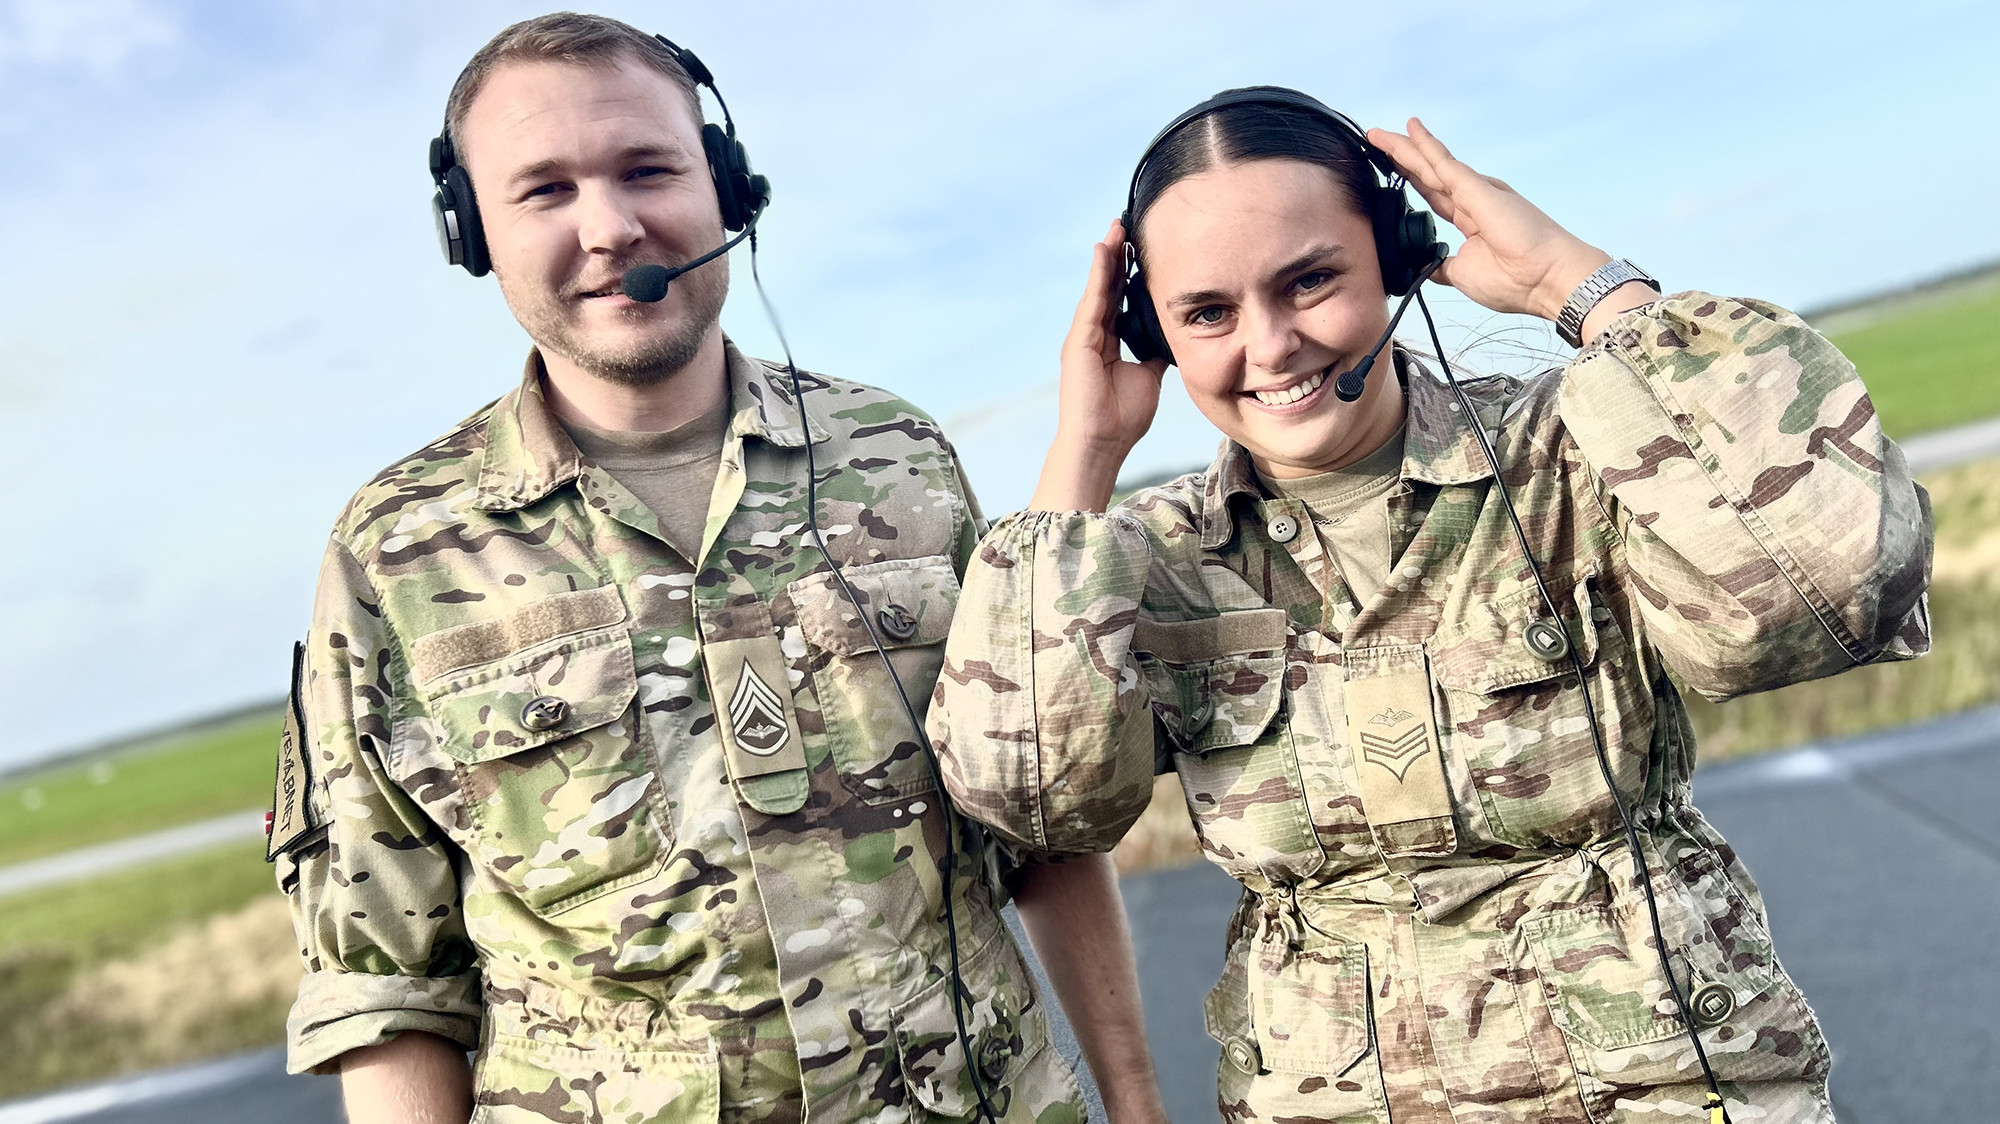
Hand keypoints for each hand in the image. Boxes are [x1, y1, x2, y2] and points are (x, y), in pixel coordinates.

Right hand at [1030, 221, 1167, 511]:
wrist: (1102, 443)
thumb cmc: (1123, 418)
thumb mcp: (1149, 376)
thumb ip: (1154, 353)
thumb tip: (1172, 336)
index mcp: (1108, 342)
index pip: (1119, 298)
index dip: (1128, 272)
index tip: (1141, 248)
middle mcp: (1092, 335)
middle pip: (1107, 286)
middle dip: (1117, 256)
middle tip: (1128, 225)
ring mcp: (1082, 337)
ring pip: (1098, 288)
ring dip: (1108, 257)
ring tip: (1118, 228)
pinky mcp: (1078, 343)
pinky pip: (1092, 301)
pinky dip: (1099, 275)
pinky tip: (1105, 251)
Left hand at [1367, 119, 1612, 323]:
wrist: (1546, 280)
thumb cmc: (1516, 282)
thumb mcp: (1464, 275)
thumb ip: (1441, 266)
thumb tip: (1424, 266)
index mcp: (1471, 219)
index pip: (1432, 195)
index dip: (1411, 180)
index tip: (1387, 170)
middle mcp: (1473, 199)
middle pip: (1427, 173)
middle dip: (1401, 157)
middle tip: (1374, 139)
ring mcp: (1475, 191)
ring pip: (1430, 163)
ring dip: (1403, 147)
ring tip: (1377, 134)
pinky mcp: (1477, 188)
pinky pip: (1443, 163)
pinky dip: (1425, 146)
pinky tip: (1408, 132)